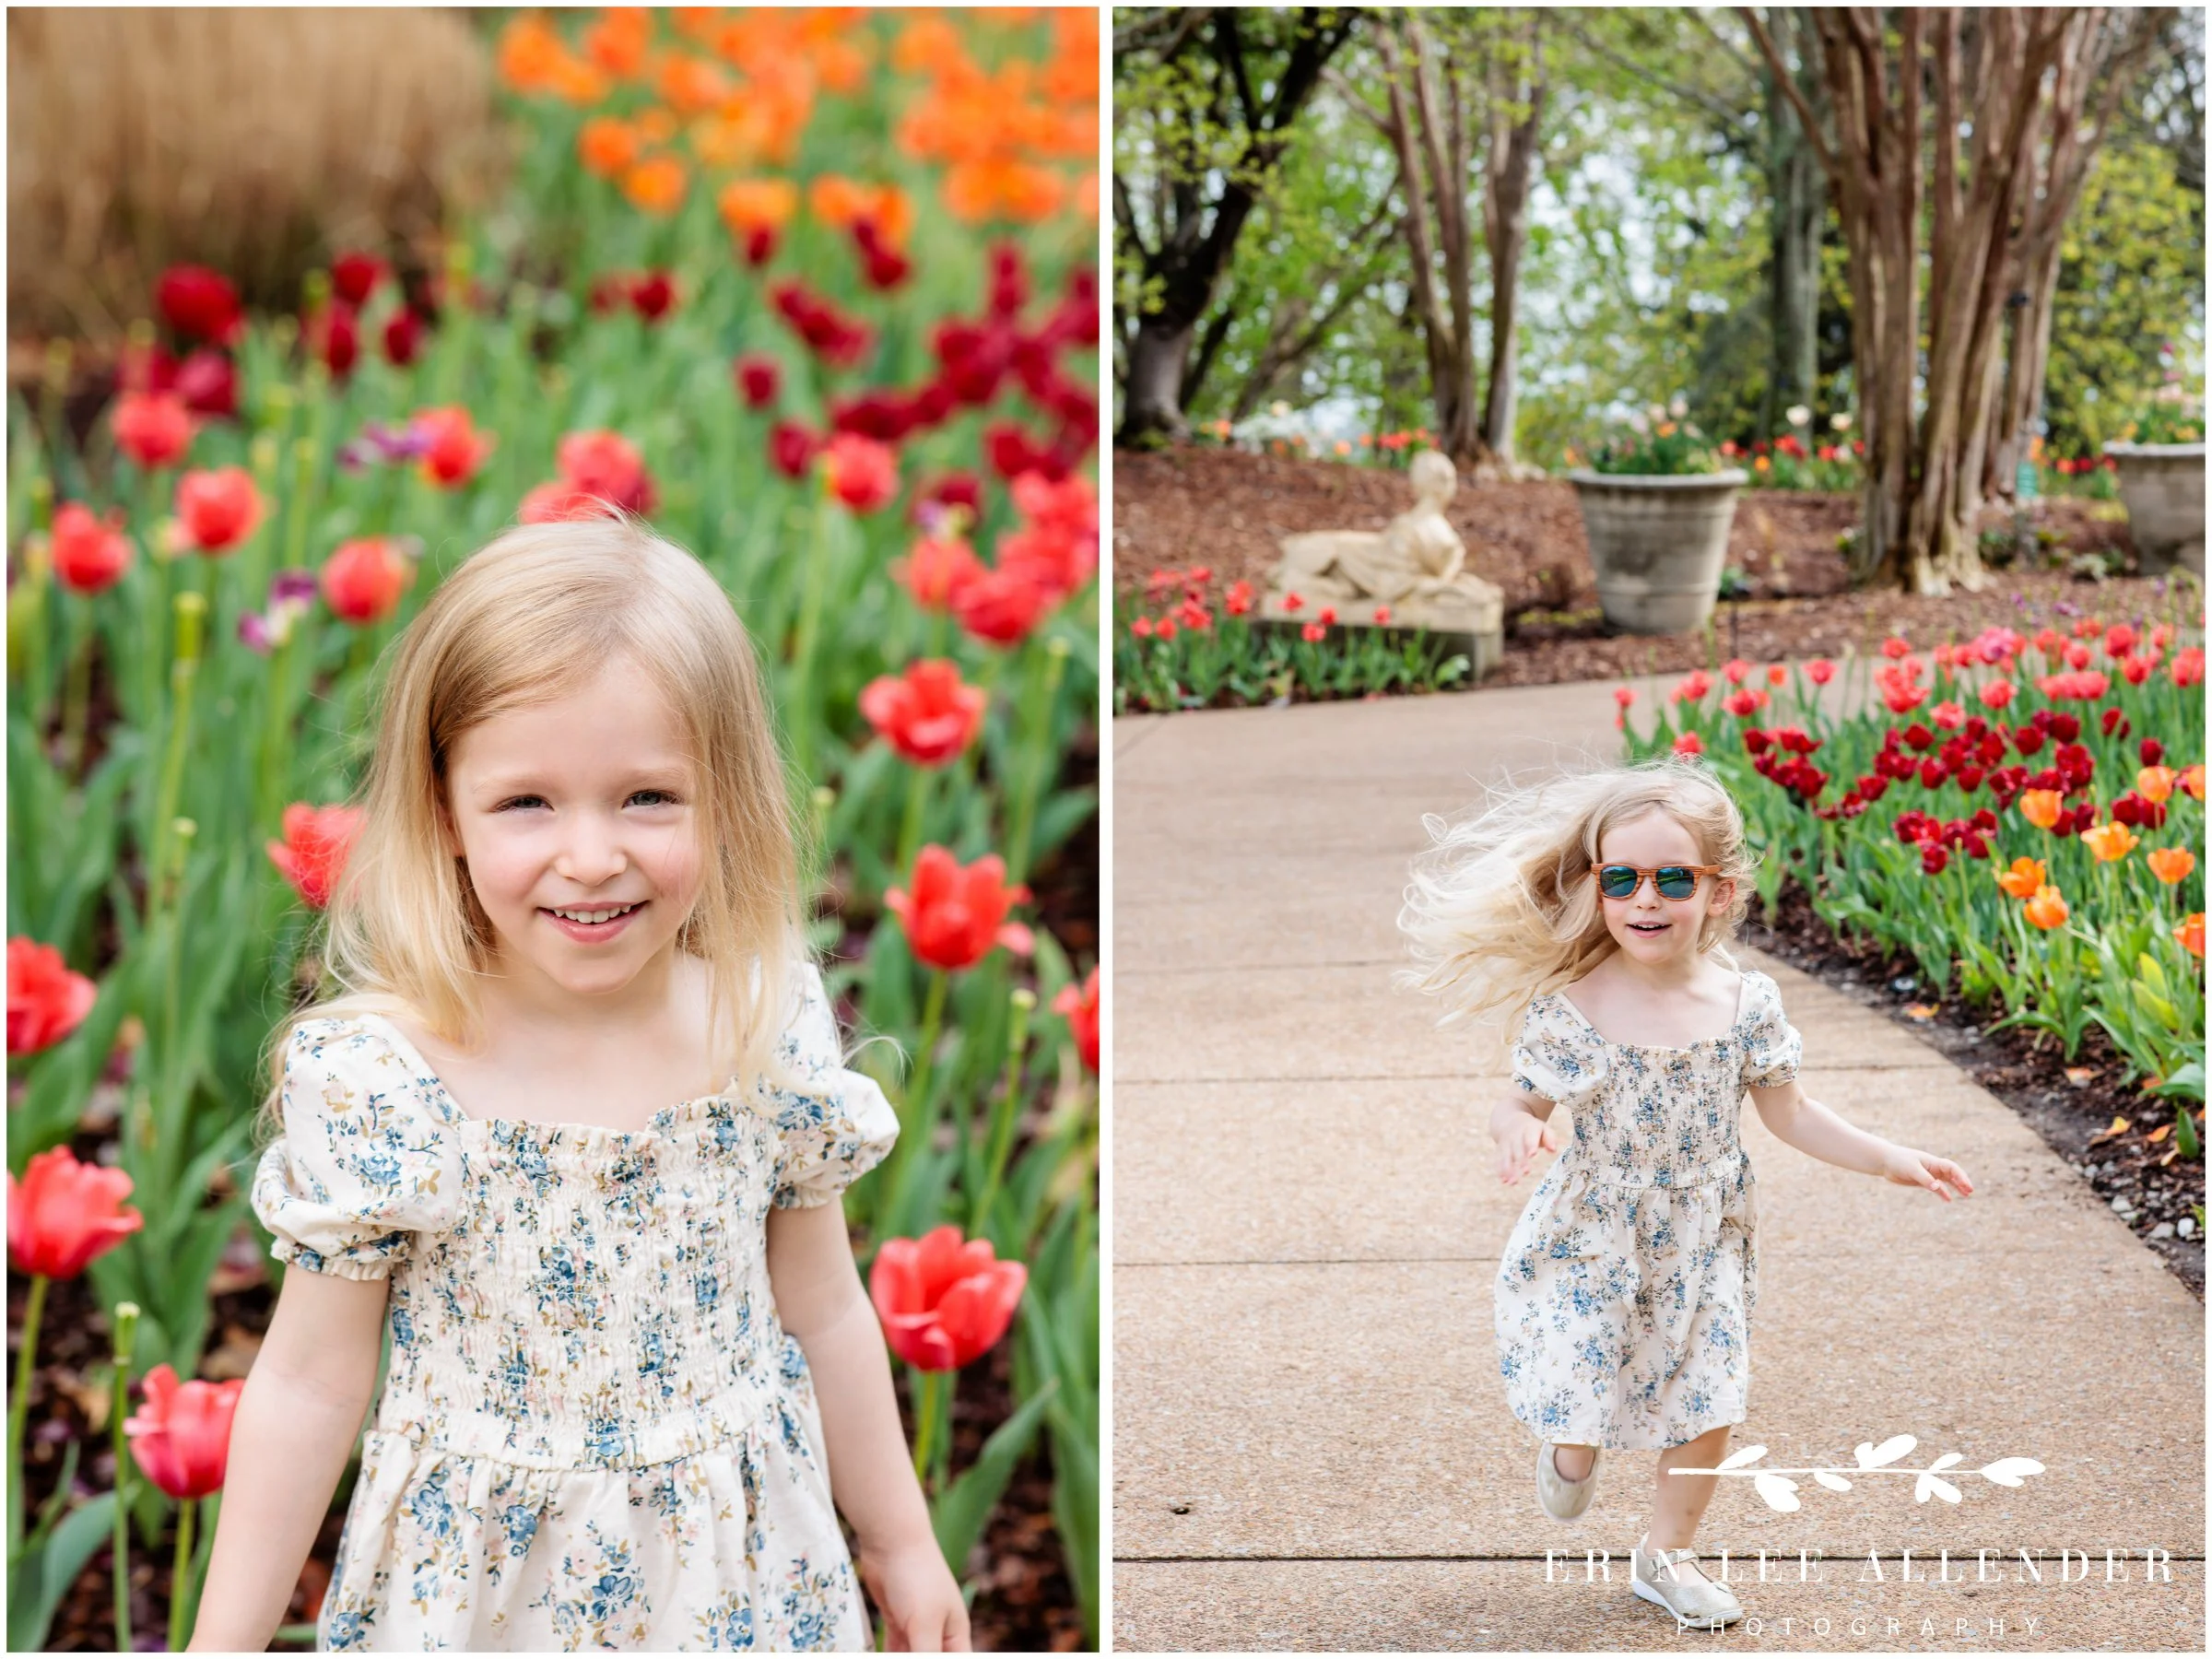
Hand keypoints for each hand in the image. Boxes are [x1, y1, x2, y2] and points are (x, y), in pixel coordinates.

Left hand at [859, 1535, 969, 1651]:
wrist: (892, 1539)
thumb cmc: (917, 1578)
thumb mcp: (923, 1624)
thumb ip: (926, 1657)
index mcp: (955, 1634)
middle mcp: (939, 1632)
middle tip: (901, 1657)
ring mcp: (917, 1625)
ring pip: (910, 1655)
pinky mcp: (896, 1619)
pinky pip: (893, 1649)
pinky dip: (887, 1656)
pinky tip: (876, 1657)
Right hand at [1493, 1112, 1559, 1186]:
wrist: (1509, 1120)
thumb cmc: (1532, 1129)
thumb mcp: (1543, 1128)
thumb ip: (1550, 1138)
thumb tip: (1553, 1150)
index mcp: (1528, 1129)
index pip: (1529, 1137)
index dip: (1530, 1146)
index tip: (1532, 1155)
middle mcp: (1515, 1136)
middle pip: (1516, 1148)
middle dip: (1520, 1160)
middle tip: (1526, 1172)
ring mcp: (1505, 1143)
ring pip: (1506, 1156)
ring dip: (1508, 1169)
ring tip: (1513, 1182)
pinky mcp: (1499, 1150)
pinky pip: (1498, 1160)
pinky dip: (1500, 1171)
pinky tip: (1504, 1181)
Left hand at [1880, 1142, 1973, 1201]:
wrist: (1885, 1161)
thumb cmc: (1899, 1161)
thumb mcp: (1912, 1169)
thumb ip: (1925, 1179)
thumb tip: (1938, 1188)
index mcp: (1933, 1162)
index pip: (1951, 1168)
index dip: (1961, 1176)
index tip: (1967, 1186)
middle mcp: (1933, 1168)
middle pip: (1952, 1174)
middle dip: (1962, 1181)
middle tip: (1970, 1191)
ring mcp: (1929, 1174)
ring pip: (1946, 1181)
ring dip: (1956, 1187)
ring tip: (1966, 1195)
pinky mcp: (1922, 1181)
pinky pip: (1936, 1187)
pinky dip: (1943, 1193)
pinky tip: (1948, 1200)